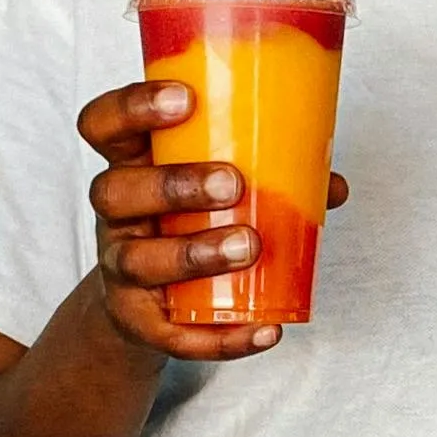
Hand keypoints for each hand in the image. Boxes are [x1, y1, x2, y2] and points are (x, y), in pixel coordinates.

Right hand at [78, 80, 349, 361]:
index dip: (132, 107)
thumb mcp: (210, 188)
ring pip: (138, 261)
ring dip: (194, 254)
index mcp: (130, 164)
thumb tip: (333, 185)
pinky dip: (222, 337)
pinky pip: (173, 334)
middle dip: (173, 185)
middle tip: (231, 184)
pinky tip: (266, 330)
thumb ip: (269, 176)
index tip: (185, 98)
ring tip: (248, 247)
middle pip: (115, 191)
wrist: (147, 303)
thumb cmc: (184, 222)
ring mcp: (120, 267)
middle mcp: (116, 214)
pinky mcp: (139, 321)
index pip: (103, 125)